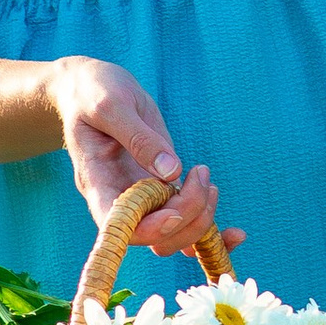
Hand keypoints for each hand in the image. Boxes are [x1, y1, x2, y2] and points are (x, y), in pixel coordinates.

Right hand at [47, 56, 238, 257]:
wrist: (89, 87)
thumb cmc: (93, 92)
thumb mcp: (110, 105)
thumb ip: (138, 138)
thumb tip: (171, 172)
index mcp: (97, 182)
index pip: (119, 226)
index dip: (150, 228)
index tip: (174, 210)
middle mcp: (119, 198)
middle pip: (154, 237)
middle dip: (187, 216)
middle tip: (202, 176)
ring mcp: (142, 195)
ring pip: (173, 236)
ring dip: (201, 220)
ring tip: (209, 182)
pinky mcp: (161, 187)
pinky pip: (186, 222)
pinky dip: (213, 235)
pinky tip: (236, 234)